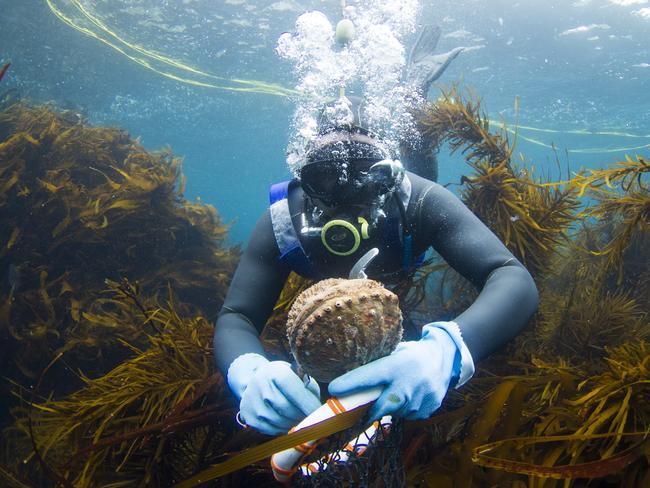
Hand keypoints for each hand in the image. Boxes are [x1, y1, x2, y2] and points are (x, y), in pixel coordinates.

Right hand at [227, 353, 320, 434]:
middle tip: (312, 420)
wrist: (256, 380)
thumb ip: (309, 389)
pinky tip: (286, 422)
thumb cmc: (284, 378)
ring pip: (279, 422)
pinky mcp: (248, 415)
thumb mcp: (297, 376)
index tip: (320, 415)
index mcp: (275, 372)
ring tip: (299, 420)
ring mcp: (251, 400)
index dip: (309, 406)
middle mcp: (260, 384)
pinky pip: (270, 429)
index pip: (295, 392)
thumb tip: (320, 410)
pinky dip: (282, 429)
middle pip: (287, 409)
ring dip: (293, 424)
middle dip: (302, 417)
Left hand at [328, 323, 464, 421]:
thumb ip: (378, 366)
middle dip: (368, 413)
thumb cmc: (412, 354)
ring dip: (390, 408)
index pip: (368, 376)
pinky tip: (410, 396)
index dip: (349, 384)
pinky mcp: (428, 409)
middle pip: (381, 407)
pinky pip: (409, 416)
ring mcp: (420, 398)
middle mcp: (407, 384)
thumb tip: (350, 378)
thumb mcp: (395, 352)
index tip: (333, 390)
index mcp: (395, 366)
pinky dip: (405, 410)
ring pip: (395, 413)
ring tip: (396, 393)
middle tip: (357, 414)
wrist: (444, 357)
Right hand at [406, 25, 464, 96]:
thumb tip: (463, 48)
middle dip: (431, 33)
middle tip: (435, 25)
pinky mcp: (414, 53)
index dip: (436, 36)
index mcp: (430, 57)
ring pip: (424, 40)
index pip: (433, 44)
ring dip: (427, 33)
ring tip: (430, 24)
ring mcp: (419, 53)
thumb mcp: (445, 61)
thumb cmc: (433, 74)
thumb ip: (453, 54)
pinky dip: (422, 35)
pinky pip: (419, 42)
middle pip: (428, 41)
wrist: (422, 80)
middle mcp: (424, 55)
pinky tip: (424, 28)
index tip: (438, 28)